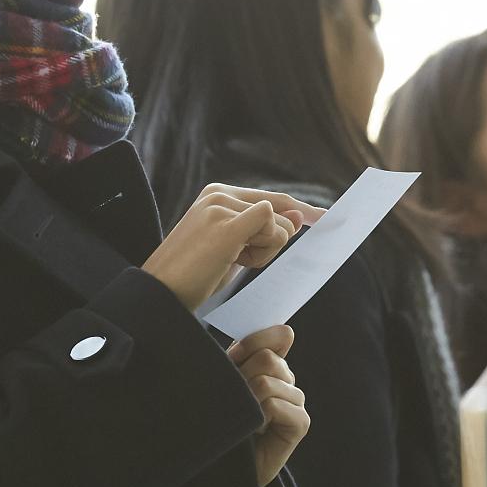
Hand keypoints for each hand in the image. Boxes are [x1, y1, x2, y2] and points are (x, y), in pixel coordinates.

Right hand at [144, 184, 326, 310]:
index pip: (272, 199)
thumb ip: (262, 232)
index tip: (325, 217)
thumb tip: (298, 218)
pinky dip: (264, 249)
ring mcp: (221, 206)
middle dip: (271, 245)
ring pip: (278, 223)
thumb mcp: (233, 250)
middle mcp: (219, 194)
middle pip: (280, 212)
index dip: (301, 210)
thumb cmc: (195, 276)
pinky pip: (271, 226)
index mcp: (217, 195)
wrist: (161, 293)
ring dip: (264, 252)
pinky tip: (236, 259)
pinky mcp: (225, 224)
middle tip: (237, 259)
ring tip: (229, 261)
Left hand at [228, 324, 306, 486]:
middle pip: (268, 359)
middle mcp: (288, 380)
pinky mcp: (301, 423)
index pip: (278, 335)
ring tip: (245, 418)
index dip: (252, 343)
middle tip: (236, 399)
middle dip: (243, 376)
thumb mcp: (229, 381)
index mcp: (273, 365)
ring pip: (268, 382)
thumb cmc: (224, 420)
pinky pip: (276, 405)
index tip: (234, 358)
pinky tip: (255, 430)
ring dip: (248, 400)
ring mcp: (297, 401)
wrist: (224, 464)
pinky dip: (259, 417)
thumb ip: (247, 353)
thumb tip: (286, 330)